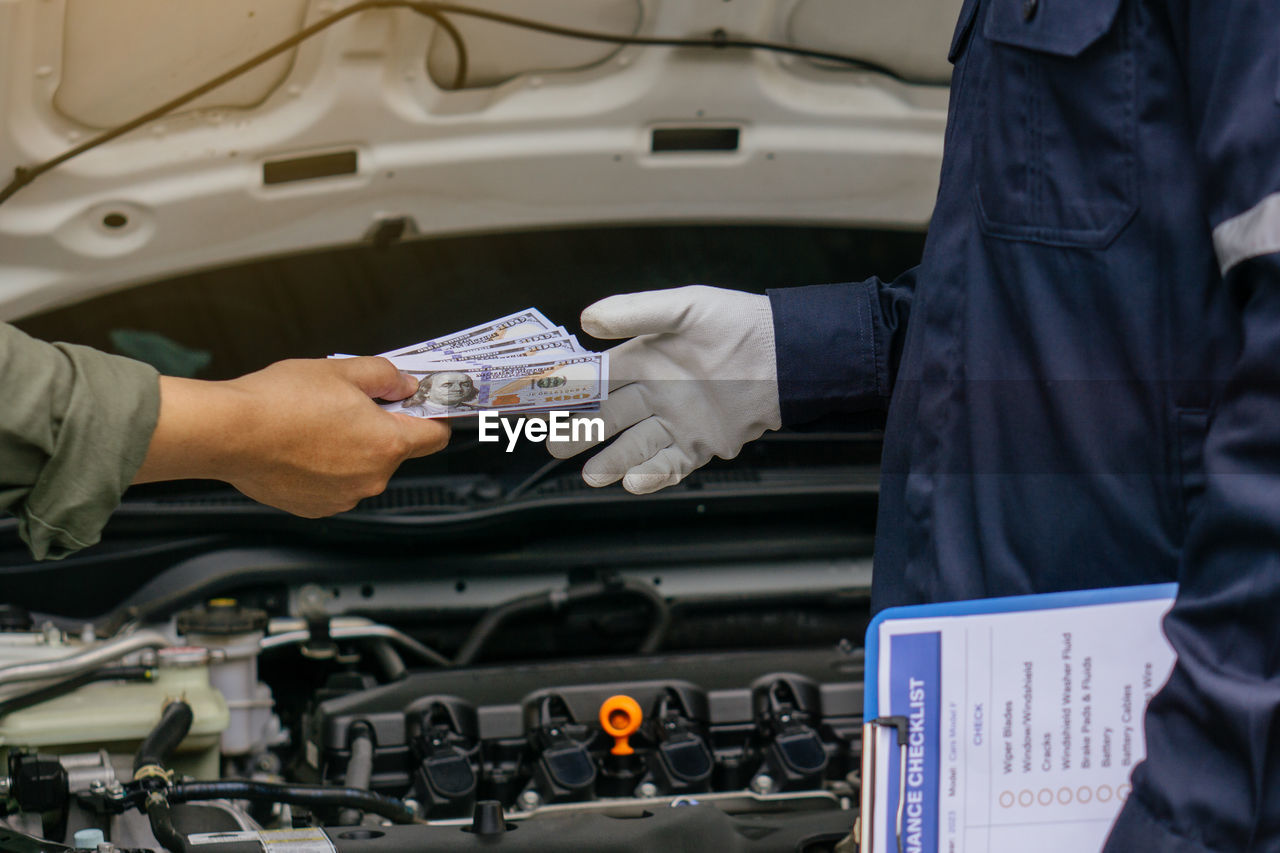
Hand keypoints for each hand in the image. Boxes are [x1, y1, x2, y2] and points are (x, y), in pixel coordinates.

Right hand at [134, 357, 449, 515]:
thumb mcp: (342, 370)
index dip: (430, 416)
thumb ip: (385, 376)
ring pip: (363, 469)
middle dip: (380, 428)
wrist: (228, 432)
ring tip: (317, 424)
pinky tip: (301, 445)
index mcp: (386, 444)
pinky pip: (335, 485)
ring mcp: (343, 497)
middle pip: (395, 451)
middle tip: (350, 403)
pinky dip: (327, 468)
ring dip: (351, 449)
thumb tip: (405, 385)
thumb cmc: (279, 402)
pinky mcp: (316, 507)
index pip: (435, 436)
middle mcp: (371, 478)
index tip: (421, 406)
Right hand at [547, 285, 780, 493]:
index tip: (542, 401)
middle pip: (609, 418)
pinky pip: (671, 464)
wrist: (787, 357)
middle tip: (555, 445)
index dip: (571, 390)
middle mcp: (656, 393)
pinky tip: (634, 481)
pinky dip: (653, 475)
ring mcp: (678, 422)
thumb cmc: (738, 324)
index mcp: (645, 359)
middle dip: (581, 433)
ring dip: (612, 461)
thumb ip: (637, 313)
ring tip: (590, 475)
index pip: (598, 378)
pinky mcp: (702, 444)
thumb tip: (587, 318)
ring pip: (634, 446)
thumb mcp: (685, 308)